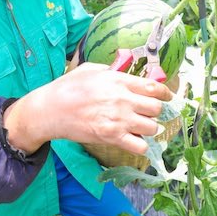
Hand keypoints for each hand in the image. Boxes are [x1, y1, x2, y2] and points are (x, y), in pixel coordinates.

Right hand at [2, 63, 172, 155]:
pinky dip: (139, 145)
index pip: (154, 87)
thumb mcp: (90, 69)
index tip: (166, 97)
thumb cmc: (67, 87)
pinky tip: (132, 140)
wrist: (50, 109)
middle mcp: (122, 99)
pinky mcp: (111, 137)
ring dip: (147, 129)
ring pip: (152, 128)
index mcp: (118, 80)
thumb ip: (111, 71)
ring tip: (138, 128)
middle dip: (154, 112)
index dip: (165, 93)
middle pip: (156, 108)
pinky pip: (140, 146)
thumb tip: (125, 73)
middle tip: (146, 113)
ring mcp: (118, 119)